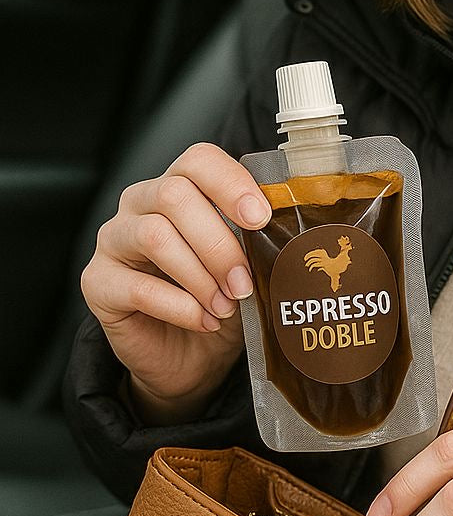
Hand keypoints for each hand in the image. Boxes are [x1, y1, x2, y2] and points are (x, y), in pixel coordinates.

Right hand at [80, 143, 270, 422]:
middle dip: (218, 242)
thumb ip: (258, 240)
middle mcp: (140, 203)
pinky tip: (204, 321)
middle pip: (175, 195)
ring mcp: (113, 240)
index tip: (260, 218)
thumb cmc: (221, 299)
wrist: (189, 355)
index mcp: (179, 186)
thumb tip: (291, 232)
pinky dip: (180, 307)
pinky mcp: (98, 282)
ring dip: (199, 275)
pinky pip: (136, 286)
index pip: (198, 160)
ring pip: (154, 235)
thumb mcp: (246, 264)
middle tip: (244, 283)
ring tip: (226, 306)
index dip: (230, 183)